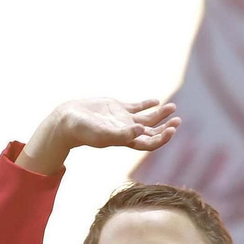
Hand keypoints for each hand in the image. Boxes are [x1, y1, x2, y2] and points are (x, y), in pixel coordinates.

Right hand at [19, 98, 179, 174]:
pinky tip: (155, 101)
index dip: (162, 138)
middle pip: (151, 132)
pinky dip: (147, 104)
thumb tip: (141, 130)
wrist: (66, 120)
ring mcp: (121, 119)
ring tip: (173, 107)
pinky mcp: (116, 108)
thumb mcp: (101, 134)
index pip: (149, 142)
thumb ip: (121, 134)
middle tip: (177, 120)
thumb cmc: (82, 131)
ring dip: (160, 114)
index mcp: (124, 140)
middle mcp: (125, 131)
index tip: (171, 129)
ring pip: (146, 118)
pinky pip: (135, 107)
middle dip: (165, 127)